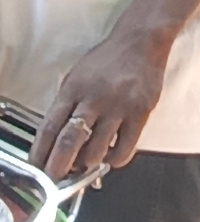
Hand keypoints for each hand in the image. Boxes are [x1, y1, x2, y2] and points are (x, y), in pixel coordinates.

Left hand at [33, 28, 169, 178]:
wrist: (140, 43)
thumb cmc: (108, 60)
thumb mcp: (78, 76)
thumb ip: (69, 104)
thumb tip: (62, 136)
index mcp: (73, 89)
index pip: (50, 126)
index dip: (41, 150)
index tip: (37, 166)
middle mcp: (93, 99)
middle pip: (71, 140)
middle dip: (60, 165)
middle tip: (56, 178)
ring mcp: (118, 107)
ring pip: (97, 149)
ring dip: (87, 163)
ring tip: (86, 165)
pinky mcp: (140, 113)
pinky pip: (125, 148)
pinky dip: (114, 160)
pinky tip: (110, 158)